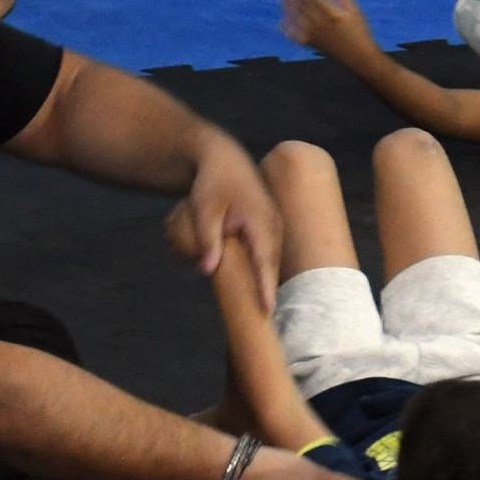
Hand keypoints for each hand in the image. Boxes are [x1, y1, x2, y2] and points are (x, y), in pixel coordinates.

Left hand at [177, 134, 281, 310]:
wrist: (223, 158)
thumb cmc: (212, 183)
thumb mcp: (205, 209)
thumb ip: (207, 239)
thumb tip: (208, 270)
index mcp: (260, 221)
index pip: (265, 260)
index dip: (265, 287)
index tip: (267, 311)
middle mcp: (273, 224)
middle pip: (272, 264)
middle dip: (268, 290)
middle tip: (263, 321)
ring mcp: (274, 224)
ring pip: (271, 258)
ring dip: (266, 280)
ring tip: (262, 309)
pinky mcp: (269, 226)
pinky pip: (269, 251)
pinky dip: (264, 267)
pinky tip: (257, 283)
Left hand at [281, 0, 373, 59]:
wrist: (357, 57)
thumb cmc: (359, 31)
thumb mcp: (355, 10)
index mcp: (330, 14)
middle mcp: (318, 24)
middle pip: (300, 4)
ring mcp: (311, 34)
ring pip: (293, 16)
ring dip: (287, 3)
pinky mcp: (308, 44)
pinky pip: (291, 34)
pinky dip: (285, 25)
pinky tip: (285, 17)